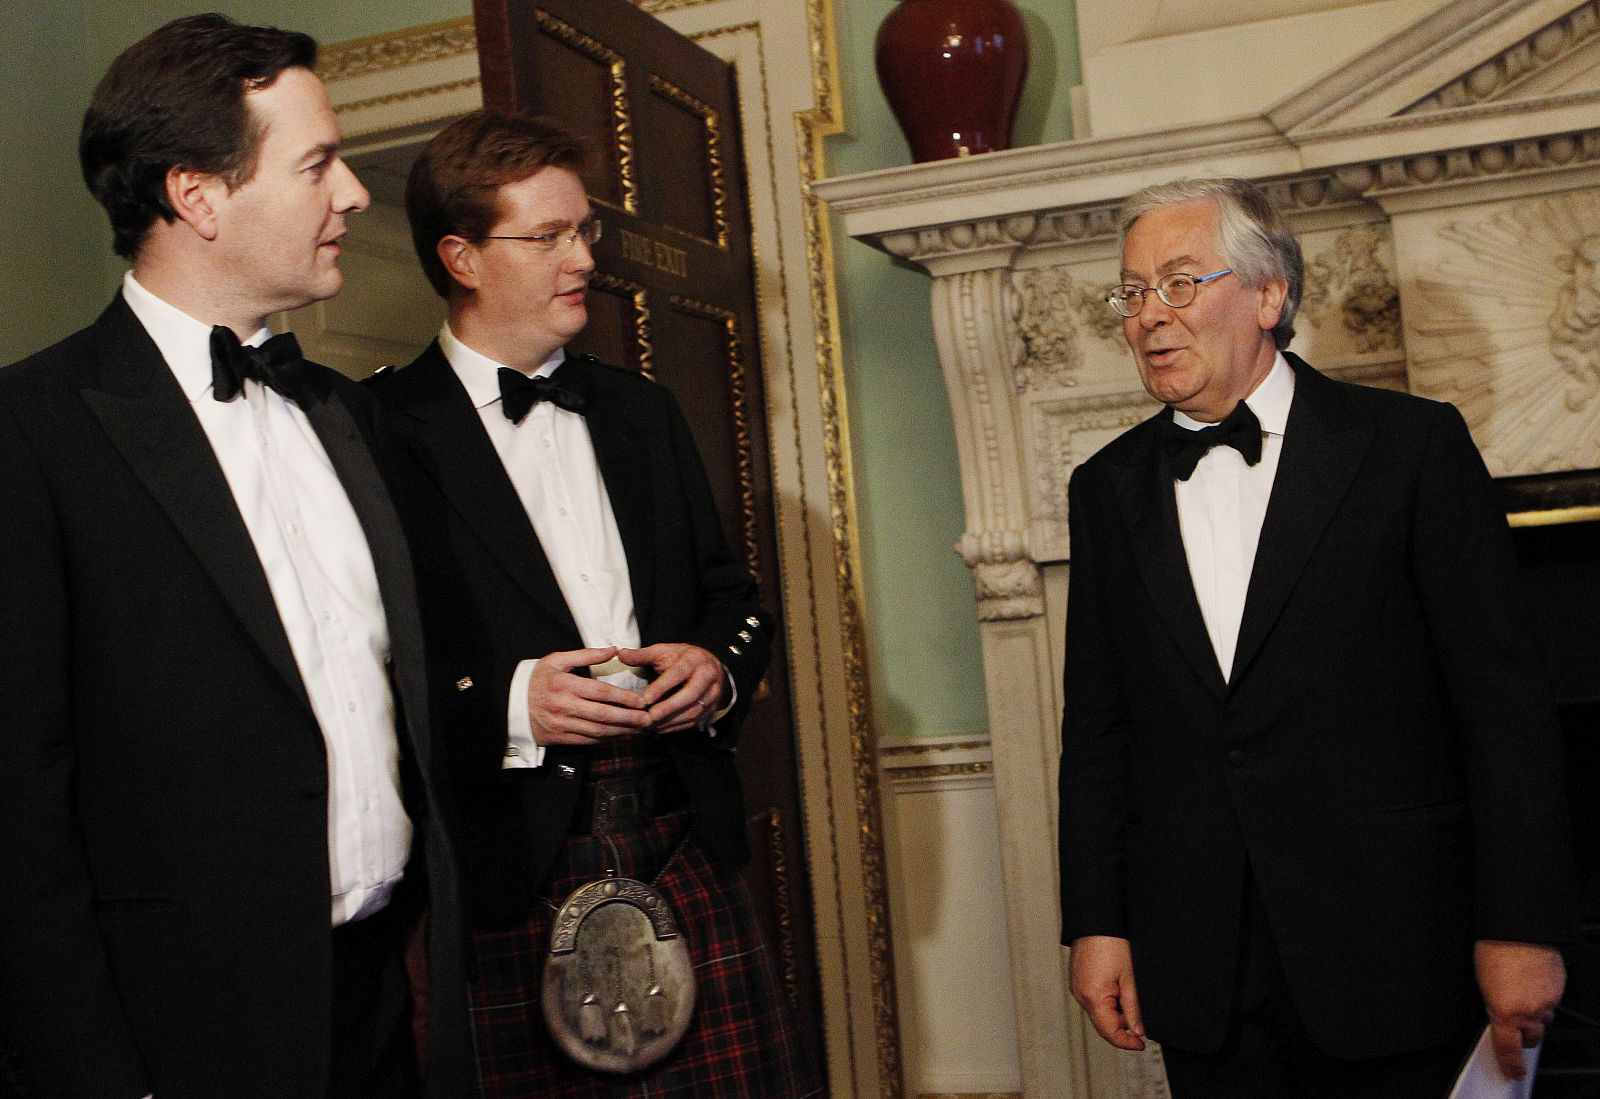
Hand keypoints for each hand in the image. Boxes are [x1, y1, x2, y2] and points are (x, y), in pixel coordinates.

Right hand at [527, 646, 651, 745]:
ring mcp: (562, 725)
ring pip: (598, 731)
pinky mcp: (560, 738)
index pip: (602, 692)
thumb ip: (586, 655)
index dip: (624, 698)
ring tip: (639, 730)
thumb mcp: (557, 660)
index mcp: (566, 685)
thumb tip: (613, 650)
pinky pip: (588, 741)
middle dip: (630, 719)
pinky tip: (620, 736)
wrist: (510, 704)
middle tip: (649, 719)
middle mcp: (564, 706)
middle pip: (604, 715)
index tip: (642, 700)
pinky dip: (606, 739)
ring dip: (622, 732)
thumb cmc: (537, 678)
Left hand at [617, 643, 724, 732]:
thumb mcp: (663, 651)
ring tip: (652, 726)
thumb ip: (642, 655)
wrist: (710, 666)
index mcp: (694, 660)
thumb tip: (620, 654)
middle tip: (649, 717)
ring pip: (694, 711)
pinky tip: (660, 729)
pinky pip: (695, 721)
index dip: (661, 687)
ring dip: (672, 721)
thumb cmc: (681, 658)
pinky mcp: (712, 708)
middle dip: (669, 708)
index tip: (644, 699)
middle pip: (690, 695)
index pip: (678, 674)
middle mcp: (707, 677)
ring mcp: (713, 694)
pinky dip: (677, 727)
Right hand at [1069, 935, 1145, 1050]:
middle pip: (1102, 1024)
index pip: (1109, 1032)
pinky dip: (1106, 1002)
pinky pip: (1092, 1000)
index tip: (1140, 1044)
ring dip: (1114, 1014)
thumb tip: (1137, 1029)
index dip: (1126, 1042)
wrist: (1096, 921)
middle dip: (1122, 1027)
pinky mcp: (1077, 980)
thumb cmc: (1111, 943)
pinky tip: (1118, 990)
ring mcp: (1077, 987)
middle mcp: (1080, 995)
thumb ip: (1133, 1008)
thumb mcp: (1129, 979)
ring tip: (1129, 998)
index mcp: (1093, 997)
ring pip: (1098, 1012)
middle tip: (1140, 1022)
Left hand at [1475, 939, 1564, 1079]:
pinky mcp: (1559, 992)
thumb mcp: (1484, 985)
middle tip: (1514, 1018)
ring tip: (1521, 991)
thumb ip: (1495, 1007)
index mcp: (1504, 1011)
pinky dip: (1543, 998)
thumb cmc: (1496, 951)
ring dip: (1533, 1012)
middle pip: (1530, 1038)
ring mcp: (1547, 1002)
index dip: (1510, 1064)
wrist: (1519, 931)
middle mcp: (1528, 1011)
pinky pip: (1551, 1003)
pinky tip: (1532, 982)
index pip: (1508, 1048)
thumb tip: (1499, 1019)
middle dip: (1523, 1033)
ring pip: (1542, 1019)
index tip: (1513, 1072)